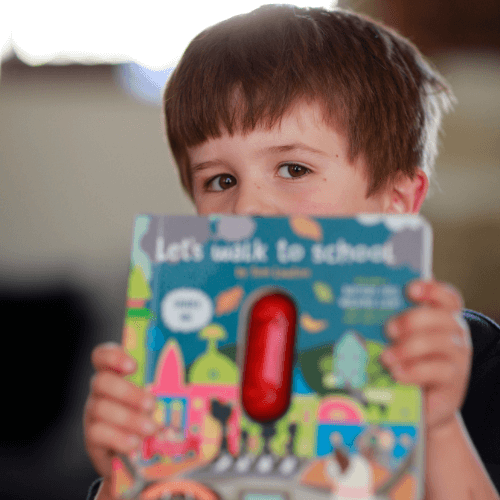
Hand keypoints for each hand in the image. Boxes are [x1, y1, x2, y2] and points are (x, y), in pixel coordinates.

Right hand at [83, 343, 159, 493]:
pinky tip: (135, 444)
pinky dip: (118, 438)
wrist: (138, 456)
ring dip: (128, 418)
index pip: (102, 356)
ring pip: (100, 409)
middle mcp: (101, 390)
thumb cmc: (154, 415)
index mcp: (116, 373)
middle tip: (151, 403)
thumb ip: (169, 385)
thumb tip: (199, 377)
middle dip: (128, 392)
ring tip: (151, 428)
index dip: (113, 356)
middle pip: (102, 382)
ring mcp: (93, 413)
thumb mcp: (161, 397)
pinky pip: (97, 434)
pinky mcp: (92, 437)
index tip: (132, 365)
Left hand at [381, 280, 471, 431]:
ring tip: (386, 357)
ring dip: (407, 348)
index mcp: (442, 316)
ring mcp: (457, 356)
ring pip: (437, 343)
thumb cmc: (407, 361)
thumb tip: (359, 307)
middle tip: (388, 329)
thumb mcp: (400, 340)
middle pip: (440, 317)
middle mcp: (455, 333)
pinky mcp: (453, 381)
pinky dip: (414, 371)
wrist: (424, 402)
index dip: (431, 290)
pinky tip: (397, 373)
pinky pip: (438, 371)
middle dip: (411, 320)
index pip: (447, 297)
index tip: (410, 289)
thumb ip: (391, 322)